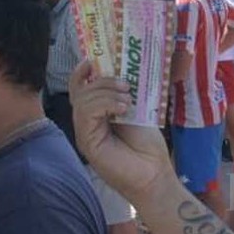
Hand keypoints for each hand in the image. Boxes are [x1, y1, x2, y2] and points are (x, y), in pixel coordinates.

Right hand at [68, 61, 174, 202]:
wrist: (153, 174)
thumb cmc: (147, 148)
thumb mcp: (136, 112)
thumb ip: (123, 95)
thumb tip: (121, 70)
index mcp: (97, 113)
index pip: (80, 86)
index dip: (83, 71)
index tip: (95, 60)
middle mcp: (87, 122)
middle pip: (80, 89)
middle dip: (102, 80)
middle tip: (126, 85)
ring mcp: (85, 132)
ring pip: (82, 100)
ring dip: (106, 92)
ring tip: (128, 100)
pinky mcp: (87, 142)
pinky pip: (86, 113)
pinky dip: (105, 105)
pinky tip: (123, 109)